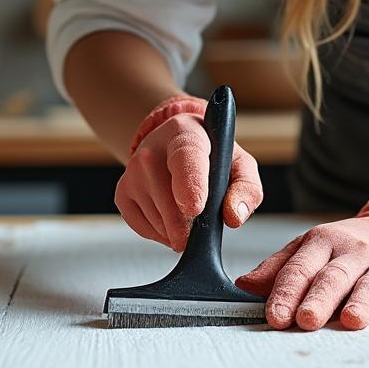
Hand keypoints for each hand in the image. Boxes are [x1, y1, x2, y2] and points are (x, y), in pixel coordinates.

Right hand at [116, 95, 262, 251]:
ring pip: (158, 221)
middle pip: (170, 202)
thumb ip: (246, 189)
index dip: (189, 184)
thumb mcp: (238, 165)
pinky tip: (171, 216)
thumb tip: (234, 216)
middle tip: (202, 222)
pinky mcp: (122, 192)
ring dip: (178, 230)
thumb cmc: (211, 156)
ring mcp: (132, 171)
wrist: (174, 146)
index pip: (185, 157)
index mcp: (185, 133)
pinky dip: (162, 233)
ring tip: (187, 210)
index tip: (194, 208)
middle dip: (190, 226)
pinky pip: (144, 230)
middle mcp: (152, 150)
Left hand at [235, 185, 368, 330]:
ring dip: (362, 302)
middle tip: (306, 320)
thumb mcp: (310, 248)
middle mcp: (352, 251)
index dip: (285, 292)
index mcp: (322, 241)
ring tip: (351, 320)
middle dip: (318, 299)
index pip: (300, 268)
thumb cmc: (345, 248)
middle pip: (333, 276)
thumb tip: (243, 284)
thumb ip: (279, 267)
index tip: (275, 316)